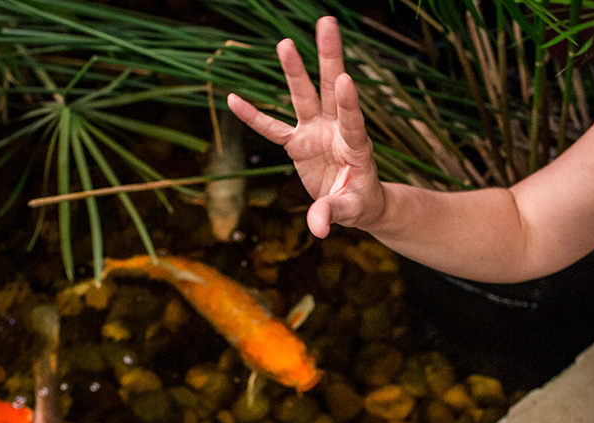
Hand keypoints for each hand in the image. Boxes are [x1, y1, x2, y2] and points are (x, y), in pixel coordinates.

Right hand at [227, 16, 385, 237]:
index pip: (352, 121)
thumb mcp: (350, 211)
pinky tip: (233, 98)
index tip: (346, 81)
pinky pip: (272, 128)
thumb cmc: (360, 203)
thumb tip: (317, 228)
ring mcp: (316, 132)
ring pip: (305, 95)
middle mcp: (336, 130)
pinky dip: (253, 116)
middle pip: (331, 88)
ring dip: (295, 70)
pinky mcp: (298, 142)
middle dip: (330, 57)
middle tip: (327, 23)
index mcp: (355, 146)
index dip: (349, 103)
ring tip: (286, 42)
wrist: (356, 202)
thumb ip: (332, 213)